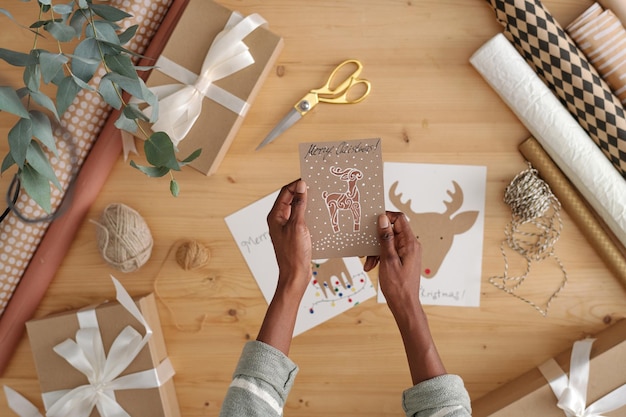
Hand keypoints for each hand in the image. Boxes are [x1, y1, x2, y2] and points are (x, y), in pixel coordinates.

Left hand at [258, 179, 310, 354]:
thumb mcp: (298, 226)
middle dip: (304, 192)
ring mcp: (287, 228)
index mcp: (275, 216)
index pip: (285, 192)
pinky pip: (302, 219)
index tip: (311, 179)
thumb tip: (301, 185)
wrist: (295, 277)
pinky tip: (322, 216)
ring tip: (322, 199)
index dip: (297, 184)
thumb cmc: (293, 254)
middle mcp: (279, 220)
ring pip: (298, 209)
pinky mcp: (294, 235)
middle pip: (291, 199)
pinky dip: (311, 215)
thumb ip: (299, 205)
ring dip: (309, 204)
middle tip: (319, 187)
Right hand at [364, 212, 421, 311]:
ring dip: (376, 250)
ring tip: (368, 263)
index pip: (399, 219)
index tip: (372, 223)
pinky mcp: (403, 258)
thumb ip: (386, 238)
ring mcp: (407, 252)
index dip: (385, 217)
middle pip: (392, 230)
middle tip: (366, 248)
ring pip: (388, 241)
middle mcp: (411, 245)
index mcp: (410, 243)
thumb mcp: (388, 260)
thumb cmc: (398, 286)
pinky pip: (389, 251)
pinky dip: (379, 256)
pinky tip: (371, 266)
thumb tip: (383, 219)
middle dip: (377, 238)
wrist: (404, 305)